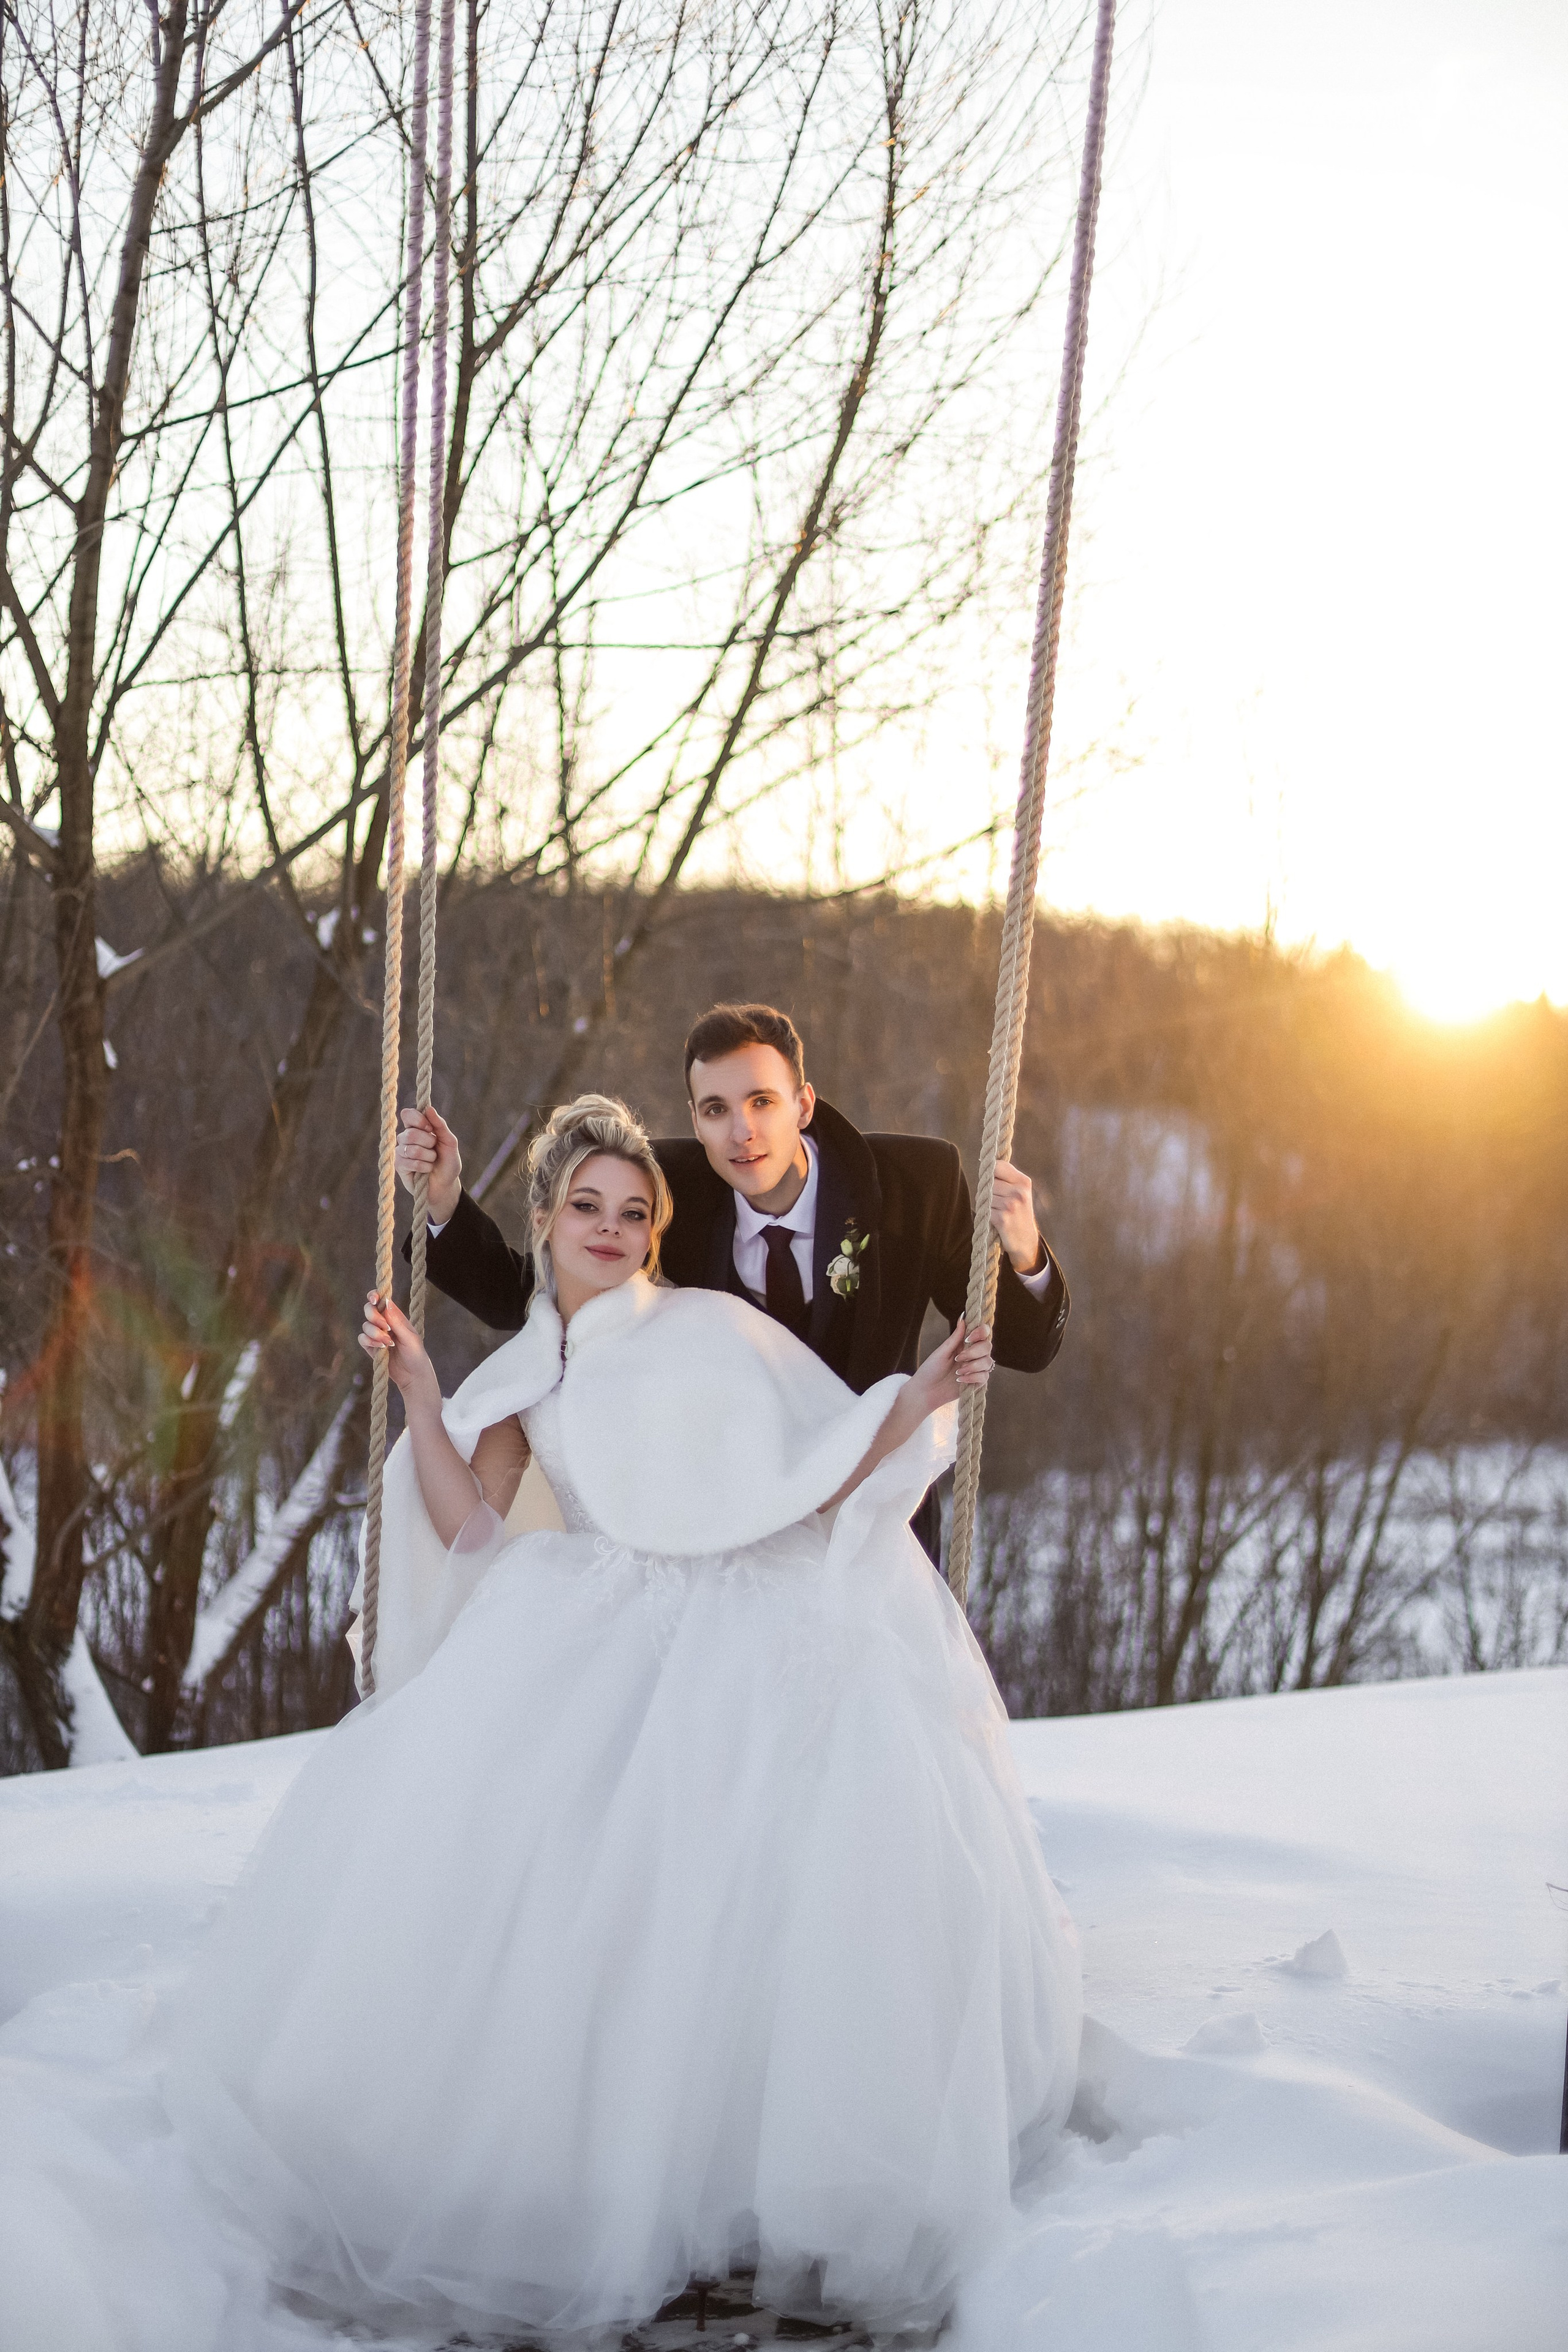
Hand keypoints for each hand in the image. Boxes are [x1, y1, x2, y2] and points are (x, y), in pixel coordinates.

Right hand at [359, 1290, 439, 1407]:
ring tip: (388, 1343)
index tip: (374, 1299)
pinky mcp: (371, 1347)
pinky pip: (362, 1339)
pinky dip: (369, 1341)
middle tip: (386, 1327)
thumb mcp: (410, 1337)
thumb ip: (397, 1321)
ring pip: (365, 1326)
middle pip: (369, 1310)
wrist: (413, 1375)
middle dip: (374, 1317)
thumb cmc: (416, 1354)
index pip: (381, 1300)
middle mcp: (384, 1323)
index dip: (374, 1296)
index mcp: (395, 1316)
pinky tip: (381, 1348)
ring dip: (375, 1333)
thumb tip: (386, 1302)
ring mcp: (376, 1335)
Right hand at [395, 1105, 461, 1223]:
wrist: (446, 1185)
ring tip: (431, 1161)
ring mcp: (401, 1151)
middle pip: (410, 1133)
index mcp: (418, 1128)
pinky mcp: (399, 1165)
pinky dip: (424, 1167)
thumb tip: (429, 1108)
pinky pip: (409, 1162)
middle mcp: (406, 1137)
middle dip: (428, 1143)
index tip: (430, 1129)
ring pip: (411, 1149)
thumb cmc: (448, 1162)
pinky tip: (426, 1170)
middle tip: (434, 1150)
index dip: (418, 1120)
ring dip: (428, 1157)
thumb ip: (440, 1125)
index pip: (408, 1114)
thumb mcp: (450, 1142)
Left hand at [912, 1319, 992, 1413]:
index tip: (969, 1338)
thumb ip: (955, 1337)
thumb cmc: (931, 1369)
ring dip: (973, 1366)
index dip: (980, 1332)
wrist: (926, 1391)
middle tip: (958, 1358)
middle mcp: (973, 1354)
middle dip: (974, 1352)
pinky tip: (960, 1380)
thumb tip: (963, 1317)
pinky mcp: (977, 1382)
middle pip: (987, 1346)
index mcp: (965, 1344)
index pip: (983, 1332)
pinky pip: (984, 1377)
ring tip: (958, 1372)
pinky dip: (973, 1377)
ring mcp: (976, 1368)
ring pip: (988, 1362)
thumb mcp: (942, 1352)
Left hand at [989, 1159, 1042, 1274]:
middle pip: (989, 1181)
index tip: (993, 1179)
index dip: (991, 1172)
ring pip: (984, 1195)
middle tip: (998, 1202)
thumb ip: (1006, 1178)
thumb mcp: (1020, 1192)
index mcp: (1024, 1182)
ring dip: (986, 1204)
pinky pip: (984, 1209)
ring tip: (998, 1211)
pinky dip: (986, 1215)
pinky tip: (996, 1220)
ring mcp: (1011, 1205)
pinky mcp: (1002, 1218)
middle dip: (988, 1190)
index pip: (998, 1165)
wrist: (1026, 1241)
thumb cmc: (1019, 1213)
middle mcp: (1019, 1192)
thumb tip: (985, 1163)